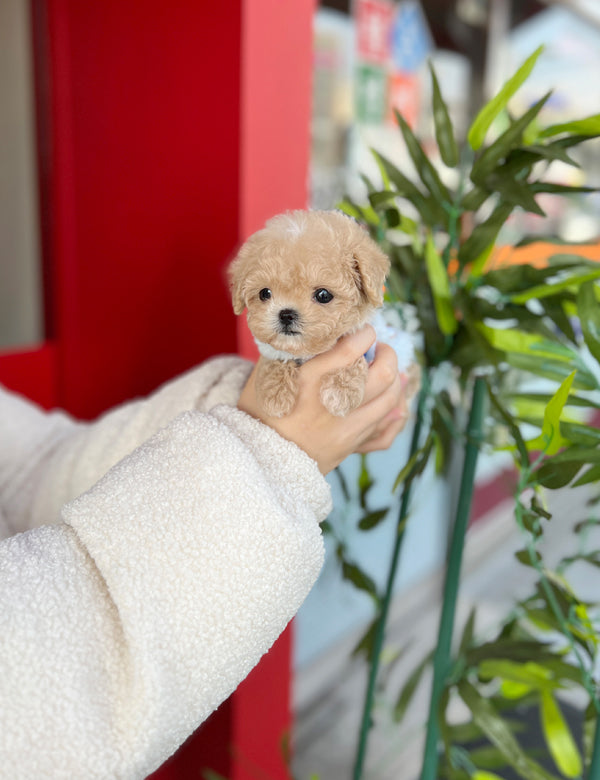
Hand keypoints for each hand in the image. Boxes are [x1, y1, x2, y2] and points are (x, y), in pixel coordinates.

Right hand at [237, 326, 411, 473]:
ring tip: (386, 370)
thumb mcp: (266, 373)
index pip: (351, 350)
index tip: (364, 331)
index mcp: (308, 381)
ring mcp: (345, 427)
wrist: (258, 457)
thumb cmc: (261, 411)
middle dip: (388, 354)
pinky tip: (392, 400)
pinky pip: (386, 428)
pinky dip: (395, 410)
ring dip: (395, 379)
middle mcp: (331, 403)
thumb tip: (315, 328)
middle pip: (381, 374)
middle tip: (380, 349)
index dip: (365, 334)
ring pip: (390, 399)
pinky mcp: (351, 444)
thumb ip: (291, 349)